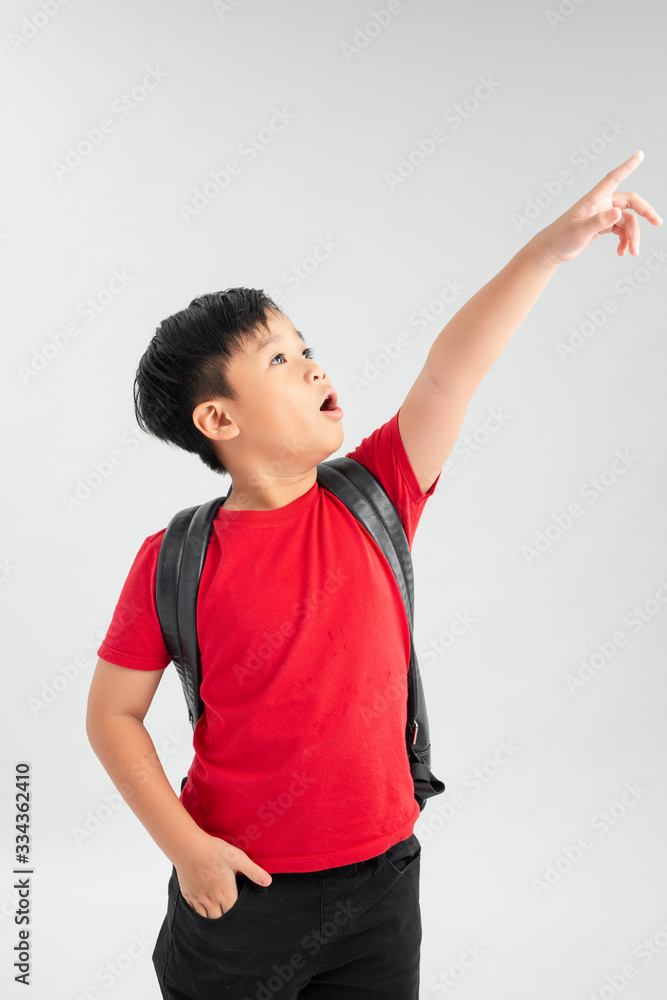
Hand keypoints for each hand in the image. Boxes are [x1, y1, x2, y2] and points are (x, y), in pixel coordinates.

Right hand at [173, 832, 271, 918]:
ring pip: (207, 919)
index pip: (234, 914)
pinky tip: (203, 912)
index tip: (243, 916)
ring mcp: (198, 899)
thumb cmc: (214, 851)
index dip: (239, 916)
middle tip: (231, 921)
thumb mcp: (238, 858)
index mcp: (226, 893)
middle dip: (226, 921)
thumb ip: (253, 871)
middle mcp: (212, 901)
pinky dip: (200, 915)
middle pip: (220, 920)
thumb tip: (268, 882)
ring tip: (218, 920)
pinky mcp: (188, 895)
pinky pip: (194, 912)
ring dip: (213, 920)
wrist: (189, 847)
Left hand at [531, 150, 661, 268]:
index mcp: (595, 198)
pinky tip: (622, 252)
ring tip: (631, 252)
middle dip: (644, 212)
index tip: (640, 154)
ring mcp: (603, 214)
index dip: (627, 166)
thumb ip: (599, 221)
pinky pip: (620, 230)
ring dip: (632, 236)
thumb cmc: (561, 237)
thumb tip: (618, 212)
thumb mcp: (580, 231)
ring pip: (626, 221)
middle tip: (658, 222)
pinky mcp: (602, 226)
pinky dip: (624, 241)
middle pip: (630, 202)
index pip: (614, 177)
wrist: (551, 250)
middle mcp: (601, 203)